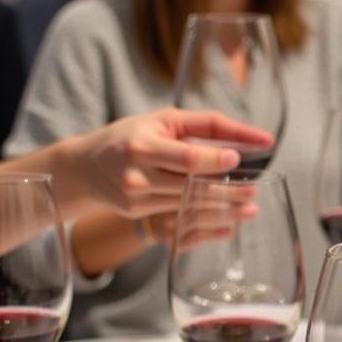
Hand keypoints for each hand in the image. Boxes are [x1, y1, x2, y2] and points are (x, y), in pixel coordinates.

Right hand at [57, 109, 274, 217]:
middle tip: (253, 191)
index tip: (238, 159)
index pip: (186, 158)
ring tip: (249, 208)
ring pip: (188, 208)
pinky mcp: (138, 213)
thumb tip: (254, 138)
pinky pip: (179, 221)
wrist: (87, 166)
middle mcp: (137, 174)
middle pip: (191, 188)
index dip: (214, 161)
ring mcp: (136, 198)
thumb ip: (207, 125)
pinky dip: (207, 222)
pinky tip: (229, 221)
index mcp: (142, 145)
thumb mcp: (164, 120)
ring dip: (223, 210)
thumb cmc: (132, 135)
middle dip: (227, 192)